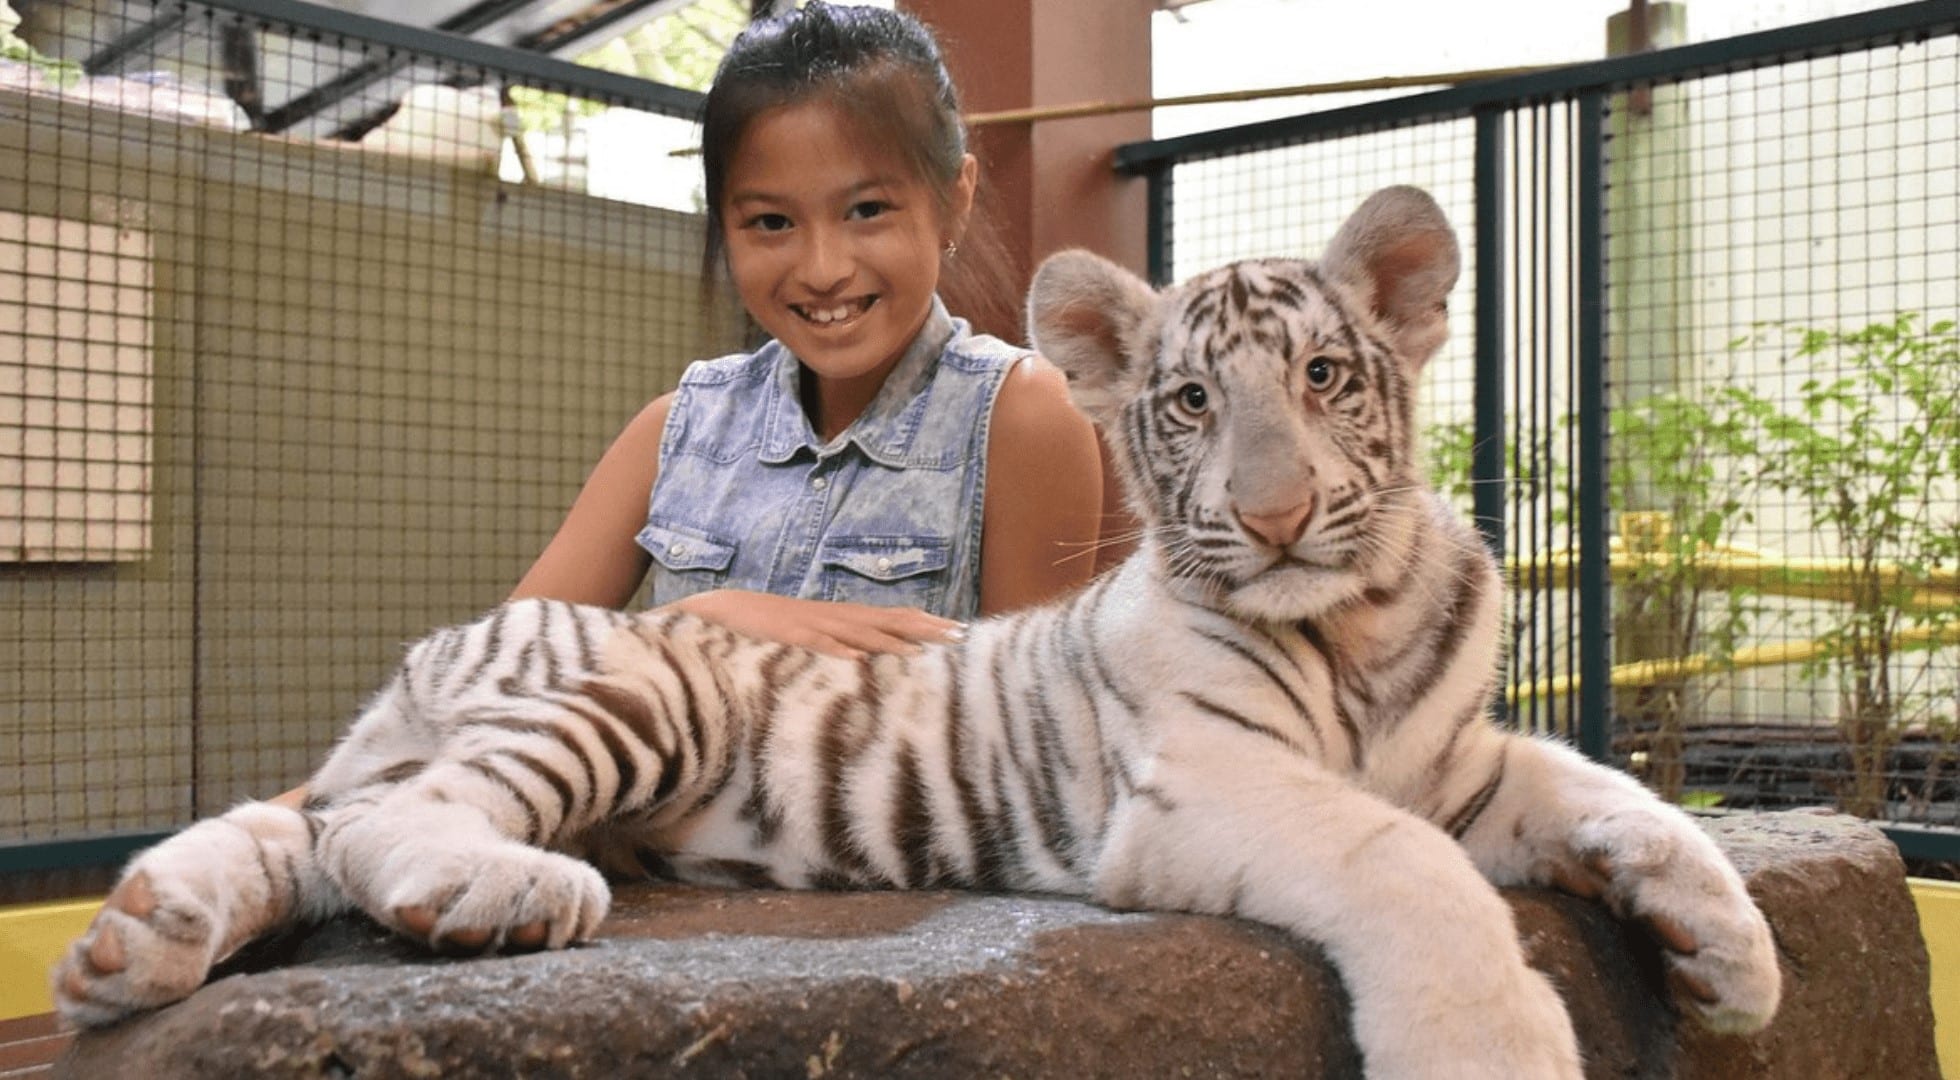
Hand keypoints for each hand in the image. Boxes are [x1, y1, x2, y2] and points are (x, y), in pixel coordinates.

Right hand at [669, 590, 963, 657]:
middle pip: (884, 621)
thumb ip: (836, 645)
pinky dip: (836, 650)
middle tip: (960, 637)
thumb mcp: (807, 637)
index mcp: (837, 618)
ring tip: (921, 651)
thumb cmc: (764, 630)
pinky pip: (813, 644)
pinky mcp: (784, 637)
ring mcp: (808, 625)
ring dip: (889, 640)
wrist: (717, 612)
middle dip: (923, 629)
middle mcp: (830, 617)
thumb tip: (867, 661)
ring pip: (856, 631)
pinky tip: (858, 659)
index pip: (890, 617)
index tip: (960, 631)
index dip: (924, 623)